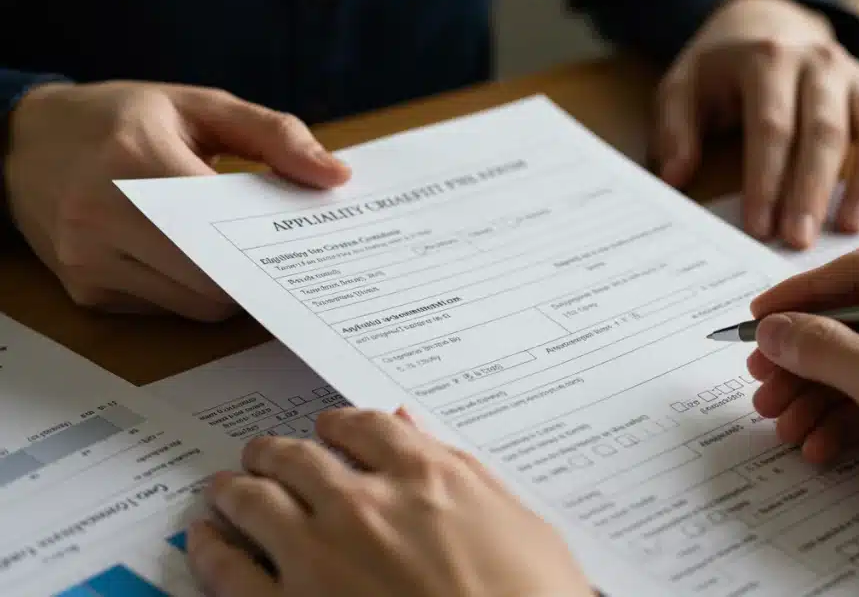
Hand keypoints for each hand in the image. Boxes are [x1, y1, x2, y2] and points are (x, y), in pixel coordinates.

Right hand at [4, 80, 350, 320]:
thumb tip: (334, 176)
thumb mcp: (199, 106)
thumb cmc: (119, 118)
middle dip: (256, 268)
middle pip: (217, 278)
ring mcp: (88, 261)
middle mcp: (101, 217)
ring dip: (228, 284)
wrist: (21, 141)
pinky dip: (189, 289)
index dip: (272, 237)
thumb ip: (274, 135)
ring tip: (233, 246)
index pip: (226, 222)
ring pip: (197, 305)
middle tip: (283, 250)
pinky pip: (166, 308)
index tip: (309, 236)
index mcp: (133, 159)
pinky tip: (188, 255)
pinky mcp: (85, 292)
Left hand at [186, 407, 591, 596]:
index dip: (339, 423)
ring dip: (236, 486)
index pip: (364, 426)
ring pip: (255, 499)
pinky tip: (202, 538)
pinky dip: (208, 548)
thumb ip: (463, 471)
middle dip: (278, 451)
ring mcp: (319, 557)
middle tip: (267, 453)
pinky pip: (228, 570)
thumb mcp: (521, 522)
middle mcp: (364, 505)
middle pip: (299, 456)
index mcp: (425, 476)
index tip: (332, 429)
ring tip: (226, 486)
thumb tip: (415, 429)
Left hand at [653, 0, 858, 247]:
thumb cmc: (723, 69)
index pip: (771, 126)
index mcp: (768, 59)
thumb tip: (675, 178)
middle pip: (824, 131)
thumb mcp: (682, 86)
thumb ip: (674, 129)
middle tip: (801, 240)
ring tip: (853, 229)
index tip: (759, 227)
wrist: (768, 22)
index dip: (766, 180)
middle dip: (813, 190)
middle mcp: (821, 65)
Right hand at [745, 248, 858, 595]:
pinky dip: (848, 422)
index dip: (803, 295)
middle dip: (806, 359)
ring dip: (819, 396)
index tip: (757, 319)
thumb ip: (828, 352)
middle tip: (762, 382)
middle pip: (858, 324)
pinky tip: (818, 446)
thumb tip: (773, 329)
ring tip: (782, 423)